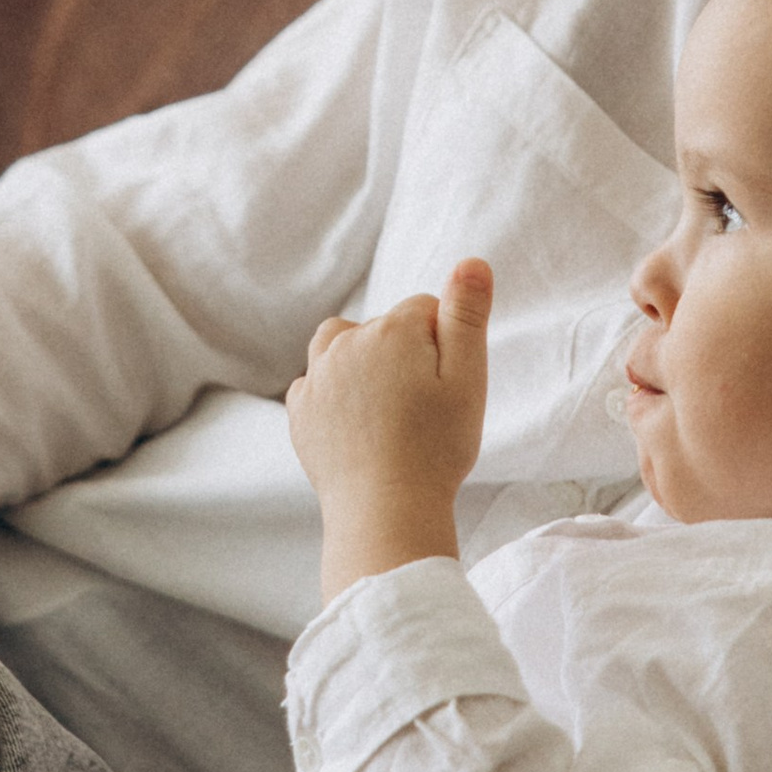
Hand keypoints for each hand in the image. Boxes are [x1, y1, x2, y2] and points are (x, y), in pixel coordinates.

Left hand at [288, 257, 491, 599]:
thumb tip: (470, 261)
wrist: (386, 510)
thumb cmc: (437, 447)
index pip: (425, 309)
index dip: (444, 342)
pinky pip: (315, 383)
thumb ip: (467, 315)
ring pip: (340, 343)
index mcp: (392, 329)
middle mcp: (346, 343)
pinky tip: (354, 419)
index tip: (449, 383)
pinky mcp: (300, 411)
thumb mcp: (468, 378)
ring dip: (361, 359)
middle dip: (405, 352)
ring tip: (386, 398)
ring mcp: (317, 377)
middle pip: (383, 327)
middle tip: (424, 405)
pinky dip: (332, 391)